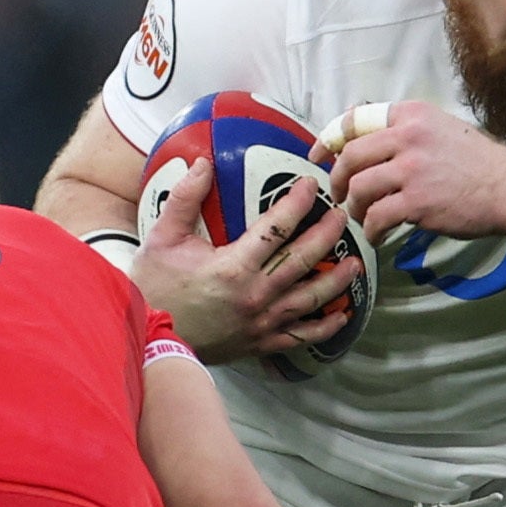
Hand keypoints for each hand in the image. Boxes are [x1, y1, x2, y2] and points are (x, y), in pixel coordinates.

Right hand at [132, 155, 359, 364]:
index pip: (276, 228)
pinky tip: (342, 316)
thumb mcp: (162, 239)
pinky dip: (325, 328)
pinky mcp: (261, 343)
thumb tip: (203, 163)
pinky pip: (302, 337)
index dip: (297, 203)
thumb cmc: (155, 289)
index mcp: (233, 267)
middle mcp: (255, 294)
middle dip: (327, 235)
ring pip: (310, 299)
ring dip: (336, 280)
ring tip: (356, 263)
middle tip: (343, 215)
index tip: (310, 184)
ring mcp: (262, 322)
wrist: (149, 340)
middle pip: (303, 260)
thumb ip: (184, 199)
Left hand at [315, 100, 505, 244]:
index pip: (353, 121)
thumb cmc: (473, 161)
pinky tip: (379, 236)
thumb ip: (400, 128)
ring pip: (359, 188)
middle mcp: (409, 136)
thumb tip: (354, 124)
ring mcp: (413, 169)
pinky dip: (372, 230)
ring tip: (364, 217)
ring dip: (354, 208)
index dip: (327, 139)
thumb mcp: (438, 128)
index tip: (316, 156)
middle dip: (338, 180)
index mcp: (411, 114)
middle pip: (350, 157)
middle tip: (340, 196)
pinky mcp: (418, 201)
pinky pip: (377, 217)